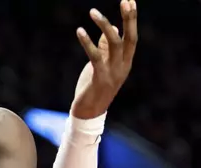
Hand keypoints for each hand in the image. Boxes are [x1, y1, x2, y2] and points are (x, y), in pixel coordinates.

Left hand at [71, 0, 137, 118]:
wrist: (89, 113)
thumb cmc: (94, 87)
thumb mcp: (102, 65)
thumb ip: (105, 48)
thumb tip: (109, 28)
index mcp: (126, 63)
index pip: (132, 38)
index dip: (132, 20)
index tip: (130, 2)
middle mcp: (123, 66)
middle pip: (129, 38)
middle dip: (128, 19)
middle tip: (125, 0)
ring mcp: (113, 73)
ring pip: (113, 44)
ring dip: (104, 25)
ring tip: (92, 11)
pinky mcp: (99, 77)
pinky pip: (95, 55)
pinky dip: (87, 42)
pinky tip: (79, 31)